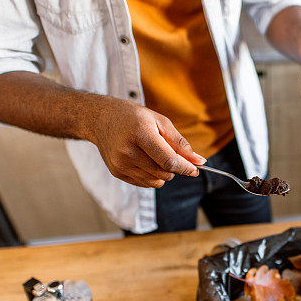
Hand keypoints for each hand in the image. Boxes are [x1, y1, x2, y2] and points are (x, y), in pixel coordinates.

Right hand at [83, 97, 205, 188]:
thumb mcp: (160, 122)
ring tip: (156, 156)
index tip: (195, 169)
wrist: (101, 119)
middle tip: (172, 155)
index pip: (168, 161)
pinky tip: (145, 161)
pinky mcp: (116, 172)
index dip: (185, 167)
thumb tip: (198, 161)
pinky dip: (152, 176)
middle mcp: (127, 151)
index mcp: (140, 134)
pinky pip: (144, 183)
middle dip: (175, 168)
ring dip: (163, 173)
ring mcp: (120, 164)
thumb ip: (180, 143)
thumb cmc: (134, 117)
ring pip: (155, 182)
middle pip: (163, 173)